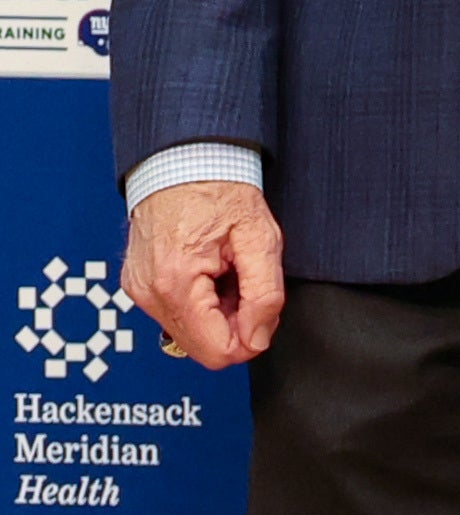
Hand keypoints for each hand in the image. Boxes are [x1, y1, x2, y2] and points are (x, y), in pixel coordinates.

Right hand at [122, 179, 286, 367]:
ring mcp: (139, 291)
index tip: (264, 310)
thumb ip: (265, 293)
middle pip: (201, 347)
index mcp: (176, 284)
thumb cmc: (220, 191)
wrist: (185, 163)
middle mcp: (149, 294)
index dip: (251, 338)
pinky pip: (177, 314)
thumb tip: (258, 337)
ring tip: (228, 272)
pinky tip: (212, 272)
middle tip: (248, 284)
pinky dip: (201, 301)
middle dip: (235, 325)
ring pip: (190, 333)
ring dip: (218, 312)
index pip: (216, 351)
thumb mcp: (260, 238)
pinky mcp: (139, 286)